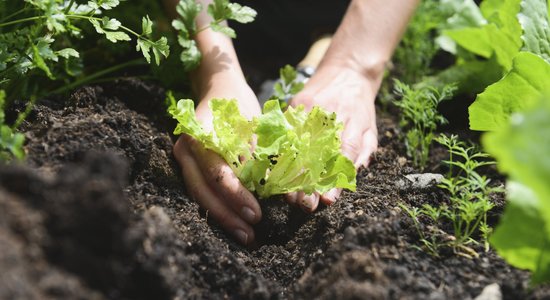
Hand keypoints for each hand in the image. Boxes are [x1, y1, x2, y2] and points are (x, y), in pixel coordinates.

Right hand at [173, 74, 261, 245]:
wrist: (218, 88)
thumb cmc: (240, 105)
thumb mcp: (254, 126)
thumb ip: (258, 156)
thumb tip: (273, 190)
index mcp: (200, 136)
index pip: (217, 173)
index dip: (236, 196)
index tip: (257, 214)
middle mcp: (186, 150)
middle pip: (202, 191)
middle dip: (227, 216)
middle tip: (250, 235)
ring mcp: (183, 159)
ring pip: (198, 196)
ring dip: (221, 218)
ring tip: (245, 236)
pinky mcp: (188, 167)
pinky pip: (199, 192)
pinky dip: (217, 208)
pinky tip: (234, 223)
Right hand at [286, 65, 378, 211]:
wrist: (347, 69)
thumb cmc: (360, 105)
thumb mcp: (370, 128)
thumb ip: (364, 152)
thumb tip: (353, 175)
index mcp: (353, 124)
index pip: (343, 155)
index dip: (335, 179)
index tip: (326, 200)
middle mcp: (330, 116)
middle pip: (317, 154)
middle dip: (309, 182)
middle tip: (304, 205)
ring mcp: (310, 109)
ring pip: (298, 145)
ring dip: (292, 172)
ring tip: (288, 194)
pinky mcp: (296, 104)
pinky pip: (285, 131)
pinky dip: (279, 151)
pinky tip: (274, 169)